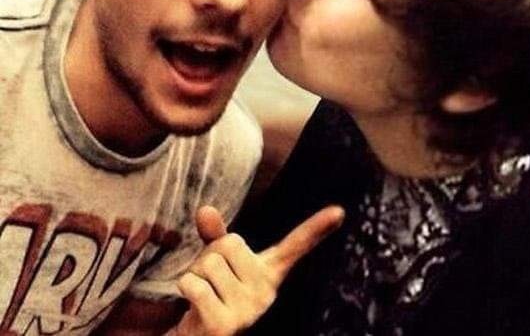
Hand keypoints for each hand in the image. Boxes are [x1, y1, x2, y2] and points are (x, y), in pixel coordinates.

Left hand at [175, 205, 343, 335]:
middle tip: (212, 282)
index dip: (317, 227)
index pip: (296, 246)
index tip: (339, 211)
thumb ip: (215, 234)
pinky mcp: (225, 324)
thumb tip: (205, 209)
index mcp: (270, 272)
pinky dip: (185, 287)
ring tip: (203, 294)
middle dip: (209, 256)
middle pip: (229, 243)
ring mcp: (249, 310)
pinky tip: (194, 307)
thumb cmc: (212, 295)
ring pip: (209, 263)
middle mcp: (266, 291)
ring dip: (195, 273)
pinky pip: (194, 283)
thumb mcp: (218, 261)